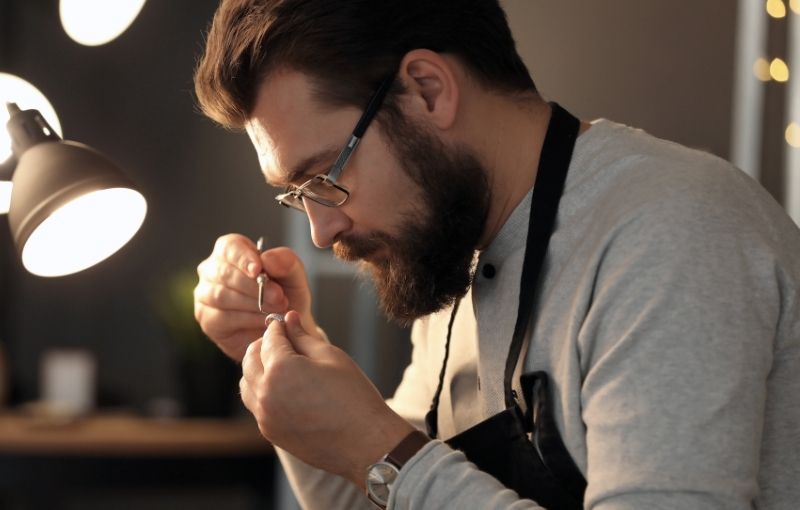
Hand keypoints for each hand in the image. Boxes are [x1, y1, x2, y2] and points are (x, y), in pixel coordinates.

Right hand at [194, 234, 317, 360]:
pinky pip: (222, 318)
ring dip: (253, 304)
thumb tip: (267, 259)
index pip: (229, 247)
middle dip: (254, 286)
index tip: (258, 271)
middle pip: (225, 273)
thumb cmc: (286, 294)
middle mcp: (212, 270)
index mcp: (231, 251)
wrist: (285, 327)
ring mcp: (205, 295)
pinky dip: (247, 320)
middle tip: (279, 297)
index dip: (243, 258)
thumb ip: (286, 261)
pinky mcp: (208, 320)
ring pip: (222, 296)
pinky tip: (264, 321)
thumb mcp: (294, 275)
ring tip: (277, 309)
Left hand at [240, 311, 414, 486]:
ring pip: (247, 383)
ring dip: (257, 368)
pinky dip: (261, 390)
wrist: (364, 442)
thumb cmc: (353, 396)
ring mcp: (265, 416)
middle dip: (263, 345)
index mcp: (281, 369)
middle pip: (250, 359)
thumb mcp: (331, 356)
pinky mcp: (270, 432)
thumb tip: (289, 319)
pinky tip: (282, 387)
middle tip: (282, 340)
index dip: (277, 327)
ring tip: (280, 363)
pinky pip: (255, 404)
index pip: (269, 339)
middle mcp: (266, 393)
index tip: (285, 322)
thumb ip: (303, 336)